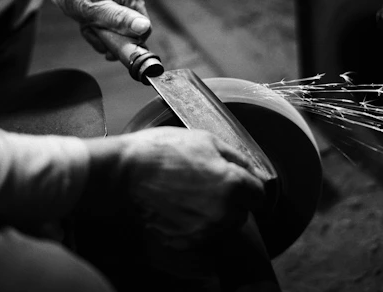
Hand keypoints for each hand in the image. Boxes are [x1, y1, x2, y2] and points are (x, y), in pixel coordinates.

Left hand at [45, 0, 150, 58]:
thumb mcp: (94, 9)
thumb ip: (120, 19)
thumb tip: (144, 27)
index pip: (143, 27)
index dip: (128, 41)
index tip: (108, 46)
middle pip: (130, 29)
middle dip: (109, 35)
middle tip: (91, 30)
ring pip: (118, 27)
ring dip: (101, 32)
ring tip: (86, 24)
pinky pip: (111, 20)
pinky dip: (98, 25)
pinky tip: (87, 21)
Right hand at [81, 127, 264, 249]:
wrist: (124, 172)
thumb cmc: (162, 151)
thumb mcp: (205, 140)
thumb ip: (237, 157)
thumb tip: (255, 172)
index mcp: (233, 184)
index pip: (258, 195)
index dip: (248, 185)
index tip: (237, 182)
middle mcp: (223, 212)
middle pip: (241, 213)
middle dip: (231, 200)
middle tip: (206, 183)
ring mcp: (204, 231)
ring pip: (222, 226)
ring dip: (214, 214)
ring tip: (189, 194)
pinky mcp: (185, 242)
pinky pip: (202, 236)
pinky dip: (195, 225)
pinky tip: (179, 207)